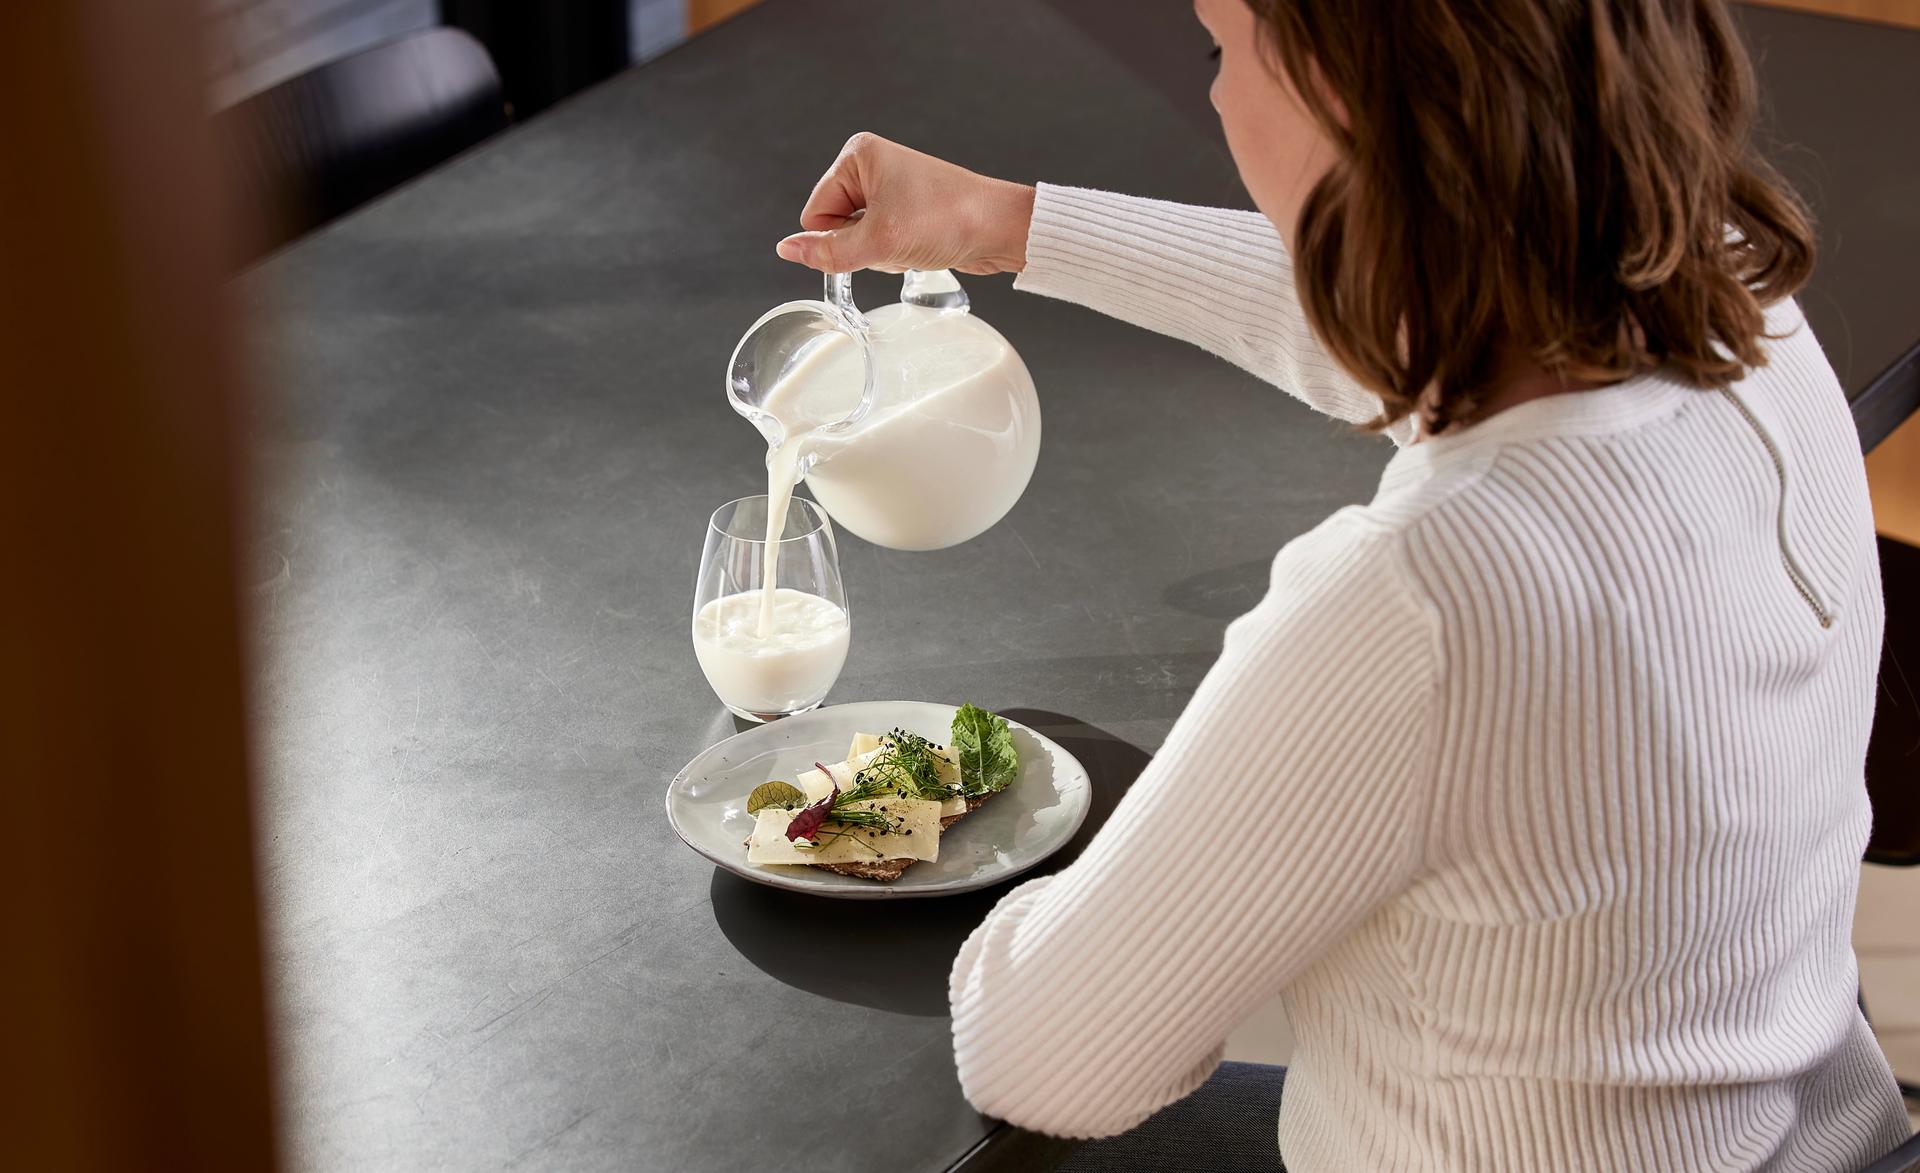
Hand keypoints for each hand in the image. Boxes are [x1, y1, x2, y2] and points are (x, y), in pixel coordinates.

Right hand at [775, 133, 1034, 275]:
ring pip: (856, 239)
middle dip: (862, 245)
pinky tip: (919, 245)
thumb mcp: (879, 241)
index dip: (838, 238)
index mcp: (857, 155)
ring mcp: (887, 187)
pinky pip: (878, 242)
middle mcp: (869, 165)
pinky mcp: (903, 209)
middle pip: (834, 227)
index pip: (815, 214)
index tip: (874, 236)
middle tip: (898, 238)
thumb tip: (786, 250)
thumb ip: (828, 252)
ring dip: (880, 252)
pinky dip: (893, 253)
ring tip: (913, 240)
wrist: (1000, 228)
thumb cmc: (948, 218)